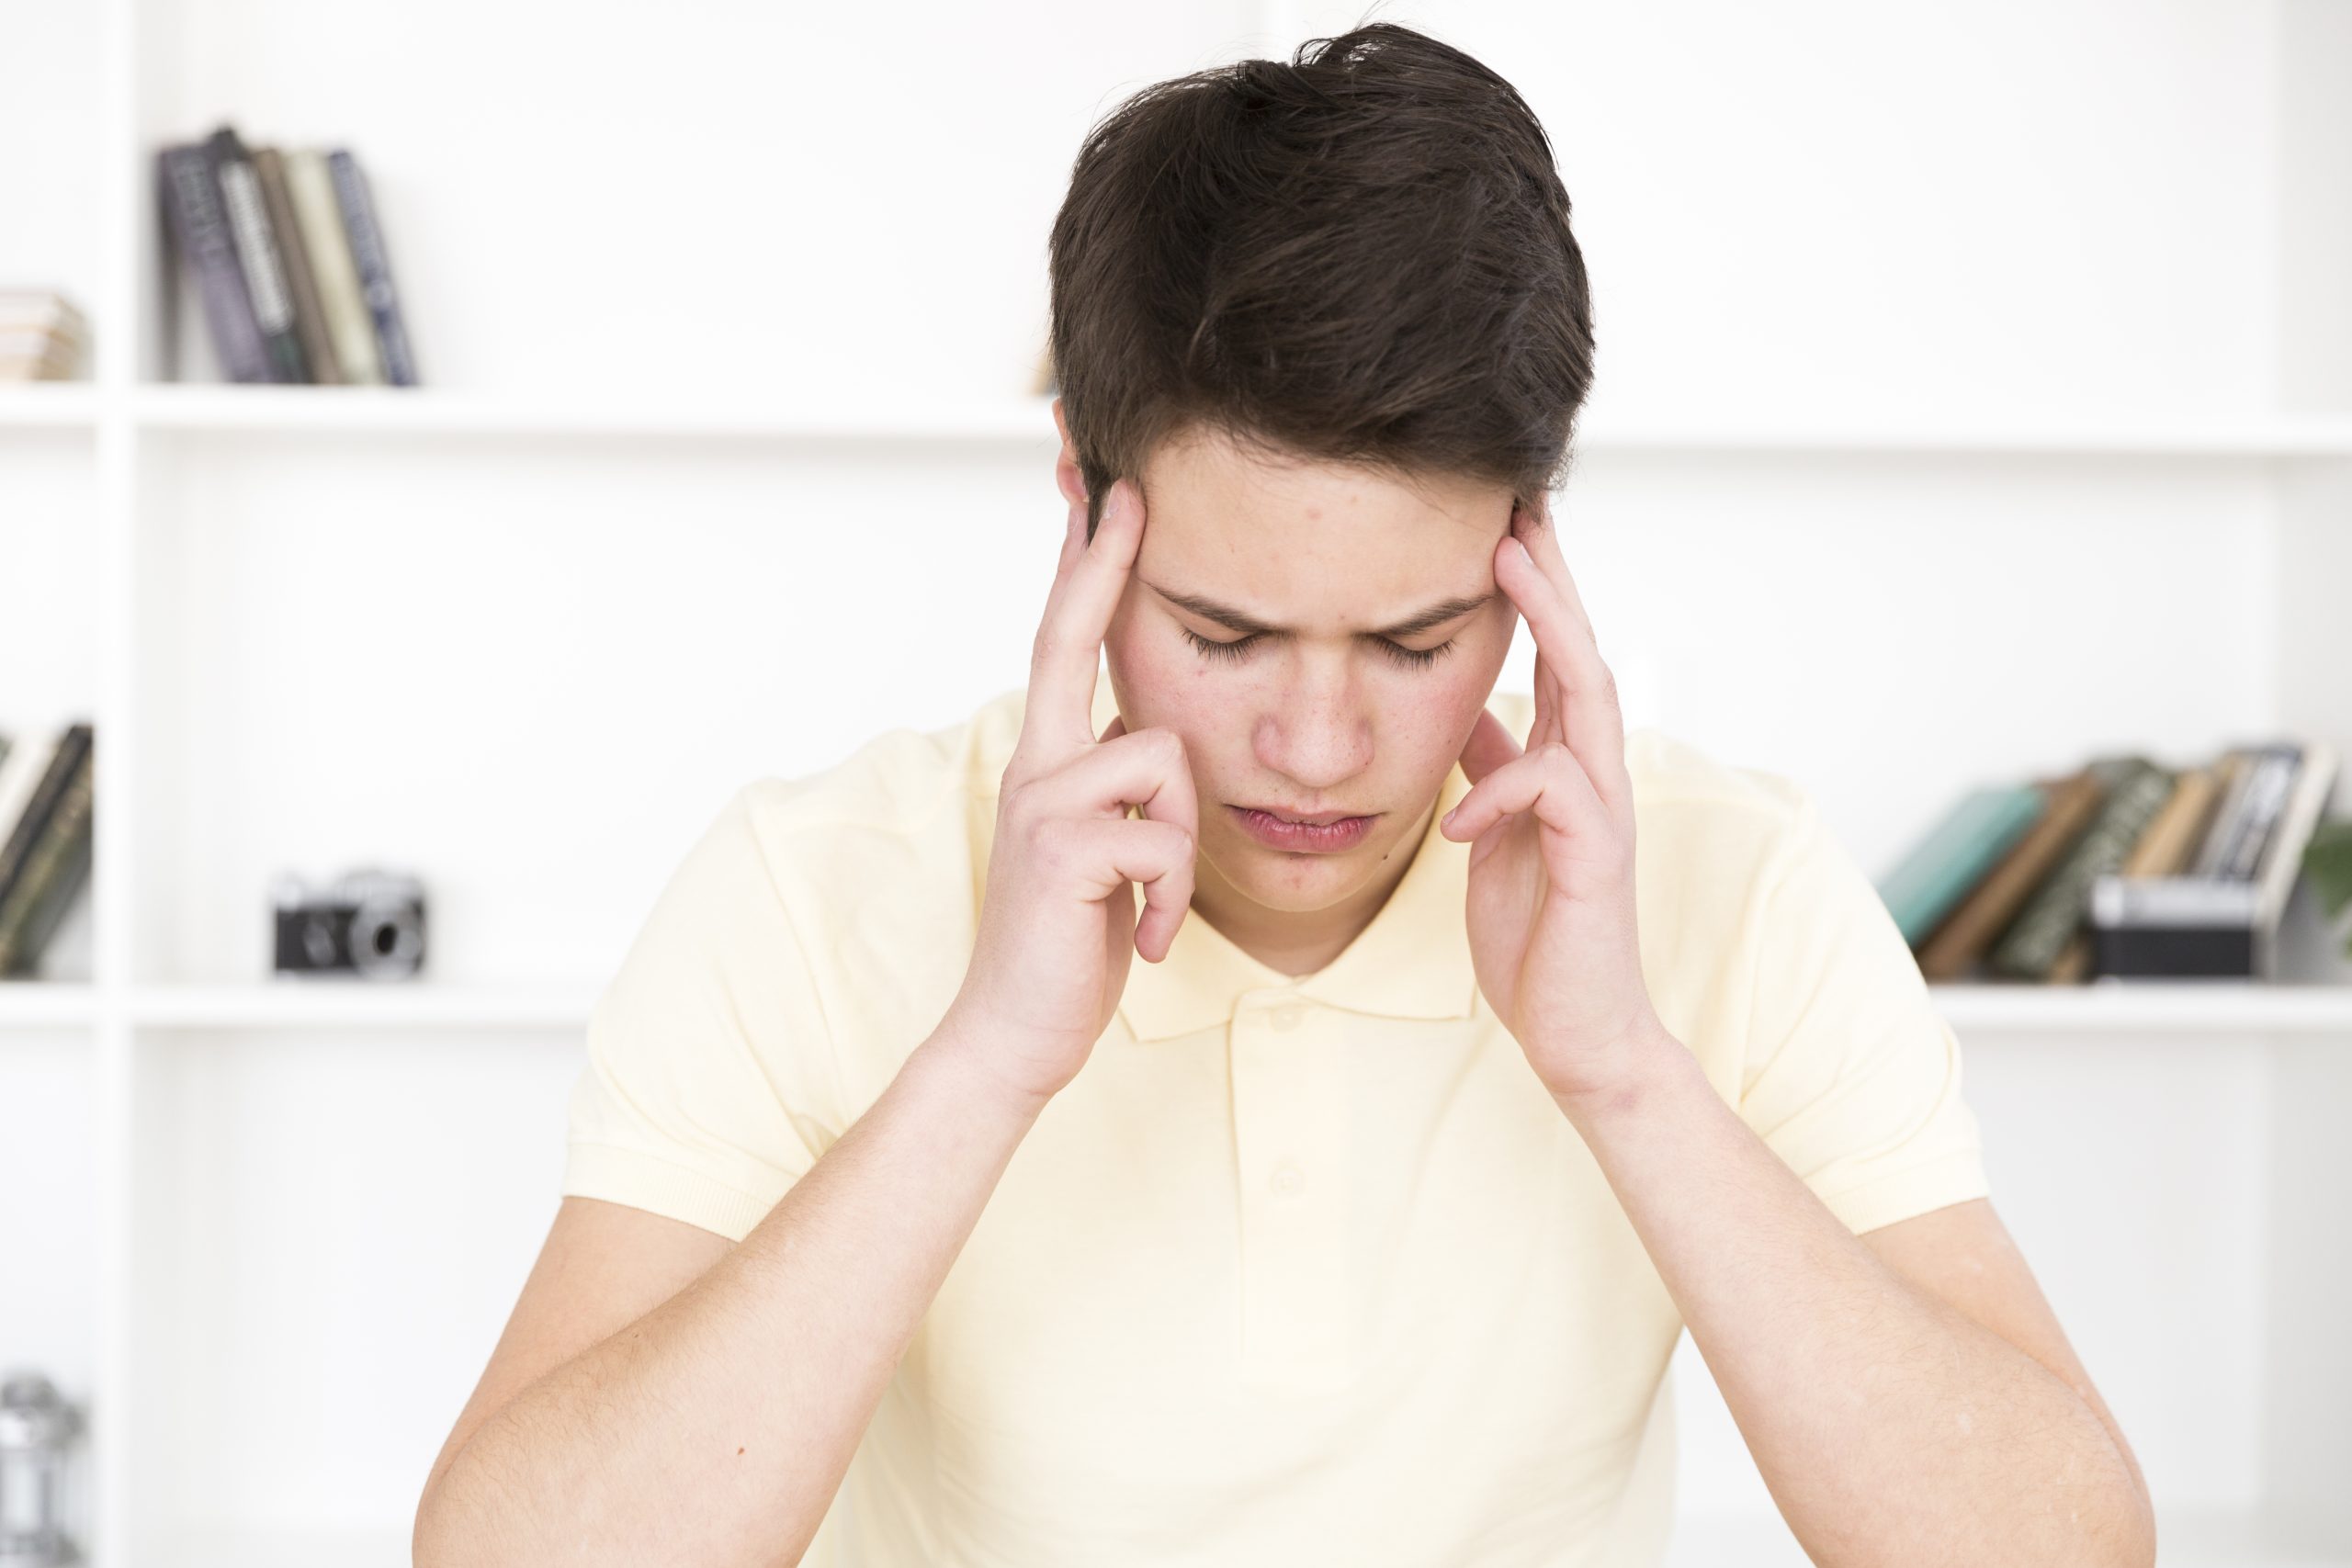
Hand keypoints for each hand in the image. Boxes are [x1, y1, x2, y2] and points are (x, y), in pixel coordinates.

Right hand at [938, 479, 1198, 1109]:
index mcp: (1049, 758)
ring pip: (1163, 757)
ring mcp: (1044, 800)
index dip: (1085, 567)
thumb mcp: (1103, 846)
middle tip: (1127, 491)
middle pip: (1071, 636)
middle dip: (1101, 561)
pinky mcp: (1065, 847)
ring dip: (1181, 846)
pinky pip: (1163, 838)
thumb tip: (1139, 730)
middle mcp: (1036, 763)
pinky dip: (1173, 897)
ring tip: (1151, 905)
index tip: (1104, 494)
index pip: (1067, 643)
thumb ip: (1113, 783)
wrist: (1017, 1030)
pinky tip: (1146, 937)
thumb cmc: (1072, 940)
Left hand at [1439, 499, 1666, 1103]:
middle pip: (1582, 649)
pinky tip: (1459, 817)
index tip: (1500, 519)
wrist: (1577, 1031)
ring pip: (1589, 696)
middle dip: (1551, 574)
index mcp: (1567, 763)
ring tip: (1510, 567)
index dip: (1532, 588)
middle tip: (1520, 500)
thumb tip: (1471, 710)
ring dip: (1551, 626)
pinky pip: (1553, 794)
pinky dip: (1501, 791)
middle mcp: (1595, 774)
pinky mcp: (1594, 861)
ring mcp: (1602, 813)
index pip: (1556, 657)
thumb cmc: (1538, 934)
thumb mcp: (1497, 833)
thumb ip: (1494, 768)